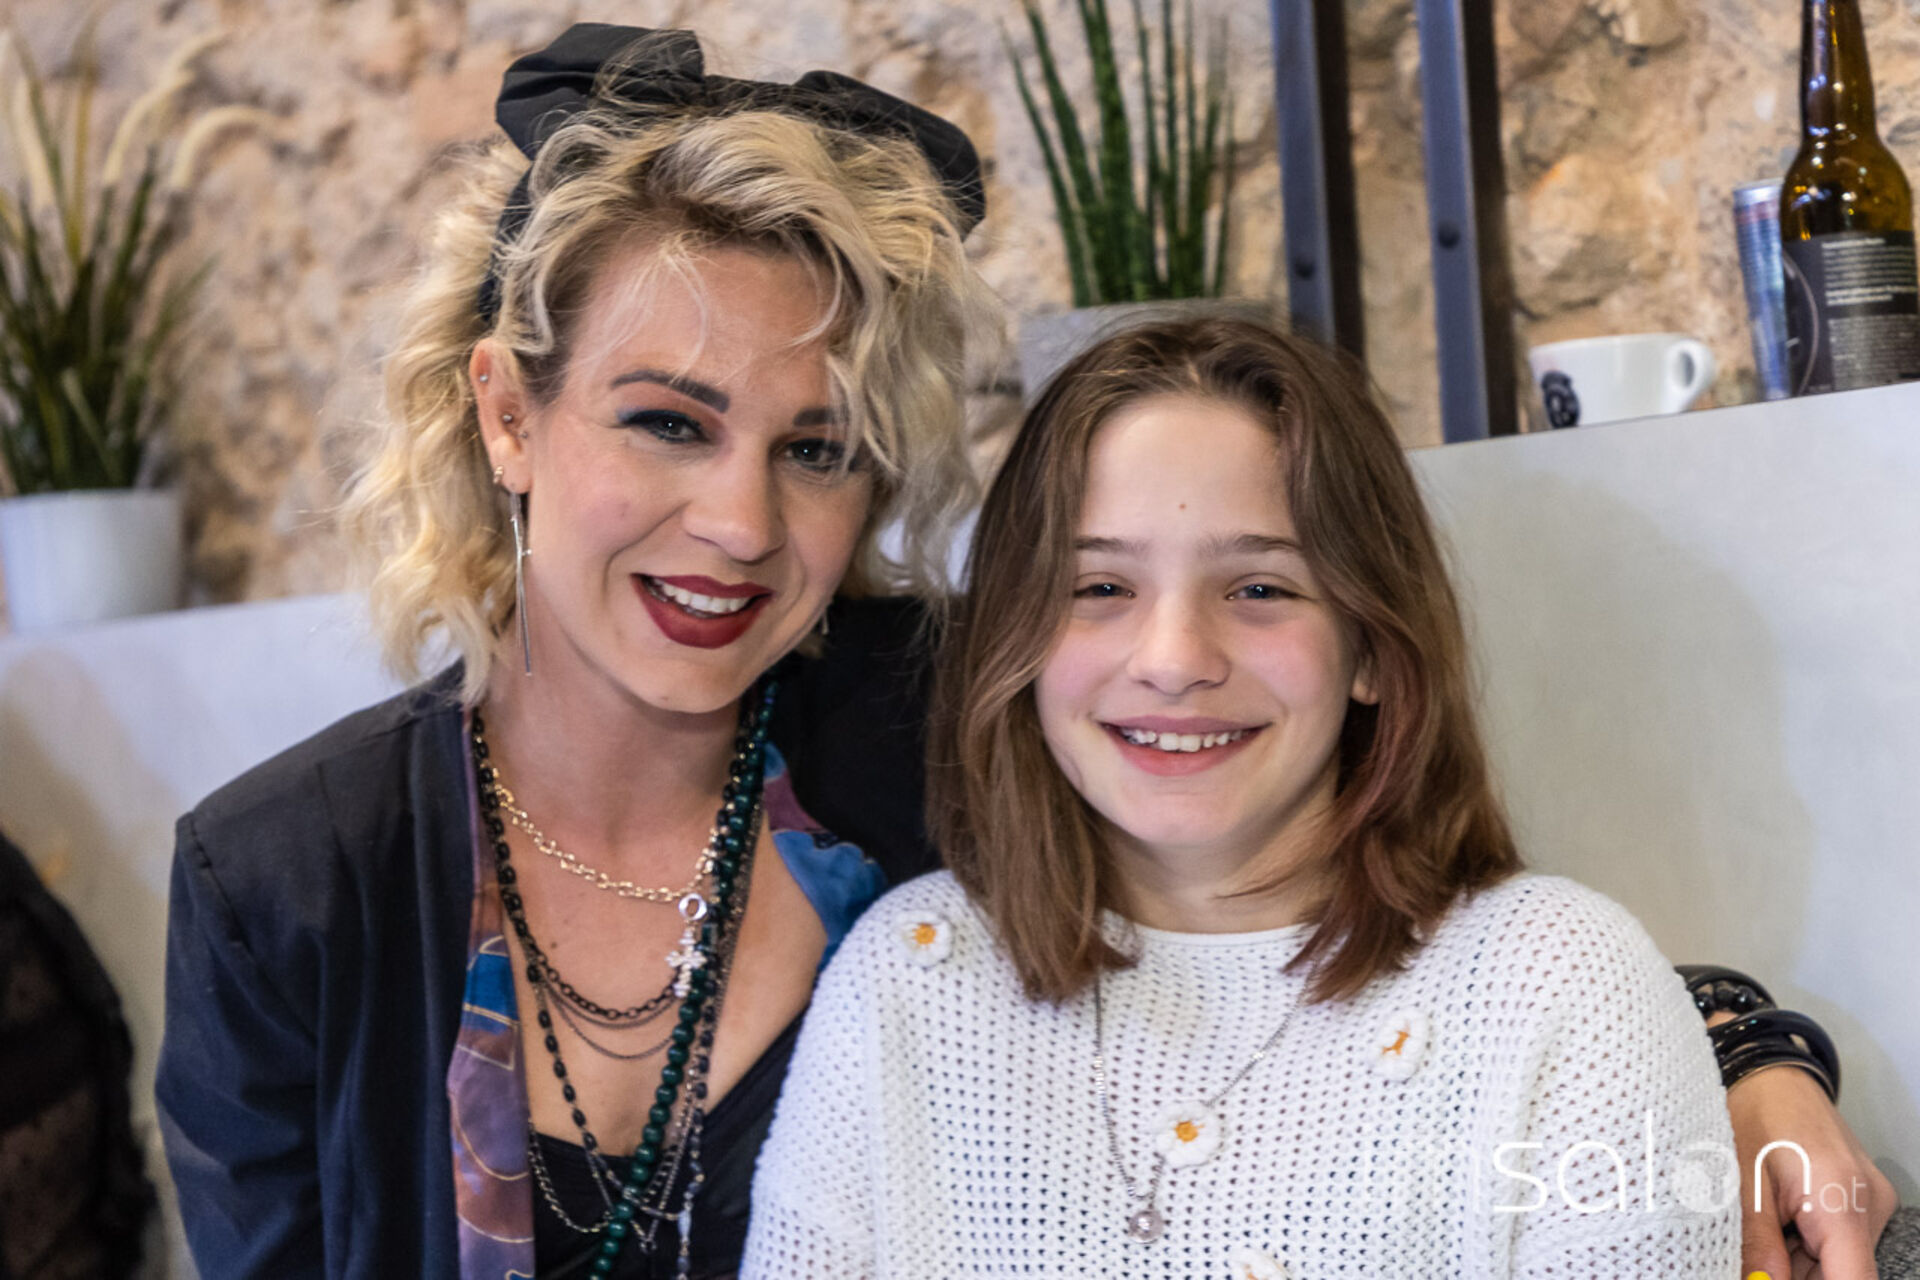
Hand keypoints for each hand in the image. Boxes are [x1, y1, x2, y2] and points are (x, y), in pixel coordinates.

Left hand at [1726, 1062, 1897, 1278]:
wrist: (1769, 1070)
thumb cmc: (1750, 1113)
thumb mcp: (1740, 1180)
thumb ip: (1757, 1242)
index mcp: (1841, 1201)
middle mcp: (1869, 1205)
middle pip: (1843, 1276)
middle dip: (1793, 1276)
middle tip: (1749, 1261)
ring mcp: (1870, 1202)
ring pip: (1839, 1263)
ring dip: (1796, 1264)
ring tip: (1759, 1231)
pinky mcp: (1861, 1198)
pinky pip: (1839, 1242)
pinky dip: (1804, 1247)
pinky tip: (1772, 1226)